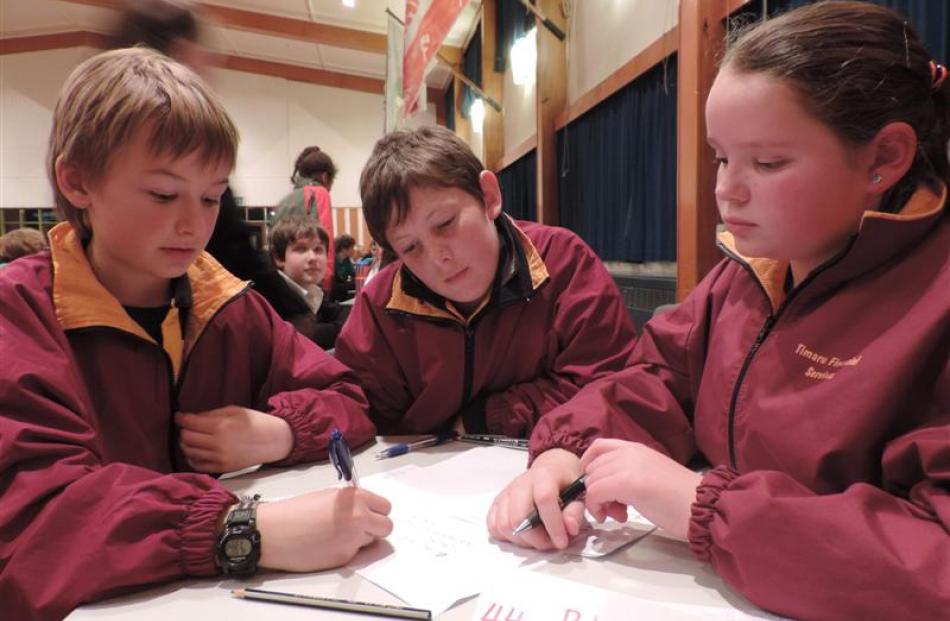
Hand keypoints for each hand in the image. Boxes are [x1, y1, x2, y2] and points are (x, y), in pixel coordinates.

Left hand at [176, 406, 292, 472]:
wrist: (274, 441)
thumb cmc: (256, 423)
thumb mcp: (235, 410)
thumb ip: (213, 414)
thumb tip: (194, 418)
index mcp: (221, 426)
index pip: (190, 423)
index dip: (181, 418)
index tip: (179, 416)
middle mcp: (217, 444)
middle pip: (187, 438)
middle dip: (184, 430)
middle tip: (187, 426)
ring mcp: (219, 458)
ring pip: (189, 452)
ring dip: (186, 444)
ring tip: (190, 438)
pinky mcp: (223, 468)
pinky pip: (198, 465)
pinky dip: (192, 458)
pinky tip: (195, 451)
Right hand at [256, 487, 392, 571]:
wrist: (275, 531)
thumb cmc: (296, 511)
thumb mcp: (330, 496)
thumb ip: (353, 502)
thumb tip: (368, 510)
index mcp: (356, 499)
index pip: (386, 507)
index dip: (377, 511)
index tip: (370, 513)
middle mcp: (359, 518)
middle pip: (386, 527)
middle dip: (376, 528)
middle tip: (361, 527)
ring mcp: (353, 540)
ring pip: (371, 541)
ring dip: (361, 539)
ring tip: (337, 535)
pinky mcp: (344, 558)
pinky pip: (355, 554)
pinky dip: (346, 551)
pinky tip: (328, 545)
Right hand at [487, 448, 585, 549]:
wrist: (551, 468)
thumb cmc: (565, 481)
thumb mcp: (579, 492)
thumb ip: (575, 511)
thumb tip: (570, 528)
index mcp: (544, 476)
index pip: (544, 499)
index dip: (553, 525)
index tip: (561, 542)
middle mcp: (521, 483)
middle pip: (519, 517)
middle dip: (536, 539)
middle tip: (551, 543)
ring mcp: (506, 493)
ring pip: (505, 525)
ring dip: (523, 541)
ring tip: (538, 539)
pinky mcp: (497, 503)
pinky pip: (494, 526)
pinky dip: (507, 537)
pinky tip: (523, 535)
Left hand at [581, 439, 701, 539]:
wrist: (702, 507)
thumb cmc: (681, 498)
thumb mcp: (650, 475)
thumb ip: (628, 473)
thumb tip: (607, 486)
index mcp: (636, 448)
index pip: (599, 448)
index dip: (590, 467)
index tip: (596, 486)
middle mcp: (629, 452)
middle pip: (592, 467)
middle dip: (596, 490)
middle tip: (614, 509)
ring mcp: (627, 465)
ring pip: (591, 481)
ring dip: (598, 502)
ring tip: (617, 514)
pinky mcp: (627, 483)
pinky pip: (595, 493)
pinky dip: (597, 508)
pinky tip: (616, 518)